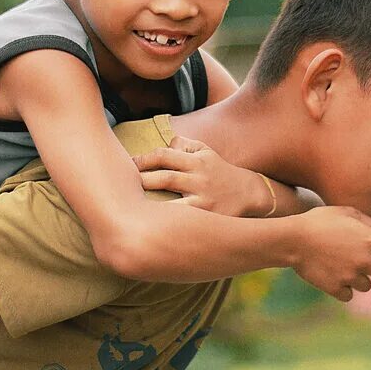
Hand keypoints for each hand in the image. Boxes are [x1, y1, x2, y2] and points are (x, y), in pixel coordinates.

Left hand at [134, 136, 281, 216]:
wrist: (251, 194)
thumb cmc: (220, 172)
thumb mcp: (206, 152)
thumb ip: (185, 145)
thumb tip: (165, 142)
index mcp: (196, 161)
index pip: (164, 156)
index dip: (143, 160)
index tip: (126, 166)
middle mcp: (199, 178)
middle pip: (165, 177)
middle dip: (141, 180)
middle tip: (120, 186)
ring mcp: (204, 198)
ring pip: (172, 198)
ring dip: (150, 201)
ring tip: (129, 205)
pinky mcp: (209, 216)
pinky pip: (184, 219)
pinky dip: (168, 222)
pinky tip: (150, 227)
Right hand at [288, 206, 370, 301]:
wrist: (292, 238)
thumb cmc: (318, 221)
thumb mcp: (344, 211)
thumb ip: (367, 221)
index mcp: (370, 240)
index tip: (367, 249)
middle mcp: (364, 260)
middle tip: (363, 264)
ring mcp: (350, 276)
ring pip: (366, 285)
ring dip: (357, 278)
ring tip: (342, 267)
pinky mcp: (336, 288)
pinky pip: (348, 294)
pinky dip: (342, 288)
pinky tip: (333, 277)